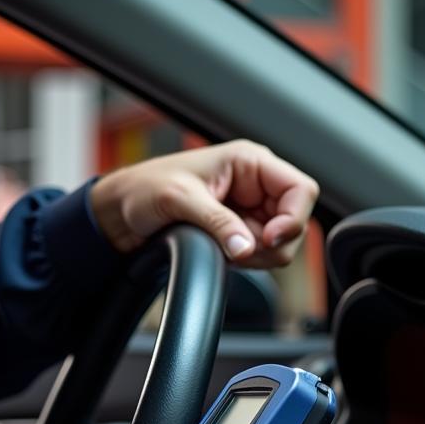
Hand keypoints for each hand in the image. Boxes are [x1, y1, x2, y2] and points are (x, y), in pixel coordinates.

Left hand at [89, 140, 318, 267]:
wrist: (122, 212)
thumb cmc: (145, 189)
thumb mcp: (181, 200)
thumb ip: (217, 222)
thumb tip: (246, 247)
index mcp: (250, 162)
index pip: (302, 189)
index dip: (293, 218)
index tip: (267, 238)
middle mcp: (258, 184)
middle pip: (296, 222)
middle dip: (271, 243)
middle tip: (237, 248)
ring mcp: (252, 210)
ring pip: (281, 244)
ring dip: (257, 255)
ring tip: (220, 246)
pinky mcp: (243, 231)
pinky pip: (262, 255)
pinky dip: (247, 261)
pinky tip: (221, 251)